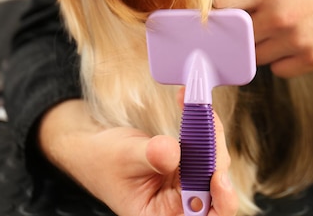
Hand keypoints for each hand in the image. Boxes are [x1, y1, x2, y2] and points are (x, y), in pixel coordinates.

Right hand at [38, 99, 237, 215]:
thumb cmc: (101, 161)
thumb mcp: (124, 156)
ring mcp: (184, 185)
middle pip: (215, 188)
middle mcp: (177, 205)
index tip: (218, 175)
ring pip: (214, 164)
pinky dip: (202, 127)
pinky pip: (205, 149)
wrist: (93, 150)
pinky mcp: (187, 166)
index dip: (220, 200)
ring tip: (196, 108)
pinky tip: (192, 107)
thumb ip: (150, 156)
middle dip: (216, 155)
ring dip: (210, 135)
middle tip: (206, 122)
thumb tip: (173, 151)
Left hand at [215, 0, 312, 76]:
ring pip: (255, 55)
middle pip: (235, 36)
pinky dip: (279, 59)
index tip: (219, 10)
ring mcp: (297, 41)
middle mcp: (279, 17)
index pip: (221, 8)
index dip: (216, 9)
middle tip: (245, 21)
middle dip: (236, 29)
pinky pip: (279, 69)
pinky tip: (291, 42)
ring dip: (258, 44)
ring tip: (275, 27)